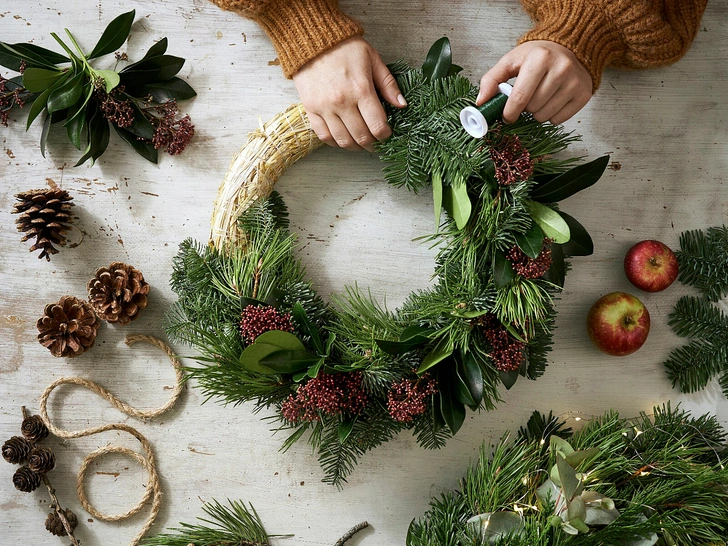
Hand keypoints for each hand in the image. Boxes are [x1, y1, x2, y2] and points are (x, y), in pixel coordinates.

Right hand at [293, 36, 405, 151]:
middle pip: (362, 137)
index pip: (377, 126)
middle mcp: (342, 102)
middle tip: (376, 142)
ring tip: (361, 143)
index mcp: (361, 90)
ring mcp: (325, 108)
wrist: (312, 40)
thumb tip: (402, 105)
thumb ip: (388, 84)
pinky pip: (324, 136)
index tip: (386, 134)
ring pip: (343, 141)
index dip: (385, 135)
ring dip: (355, 147)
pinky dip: (335, 143)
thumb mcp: (373, 59)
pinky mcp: (311, 110)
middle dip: (372, 144)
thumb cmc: (345, 48)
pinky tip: (343, 140)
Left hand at [477, 41, 592, 124]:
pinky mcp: (583, 93)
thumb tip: (481, 102)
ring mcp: (574, 82)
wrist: (569, 47)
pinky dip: (551, 115)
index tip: (506, 116)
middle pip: (532, 109)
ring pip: (544, 116)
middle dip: (524, 108)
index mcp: (540, 58)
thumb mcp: (511, 61)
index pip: (520, 97)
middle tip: (527, 97)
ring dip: (536, 113)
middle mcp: (561, 68)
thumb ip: (491, 79)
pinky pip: (558, 120)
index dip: (509, 112)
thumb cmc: (537, 55)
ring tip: (539, 97)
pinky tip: (552, 100)